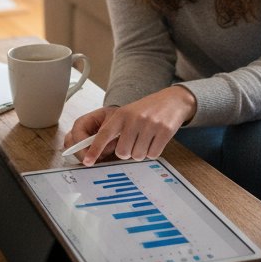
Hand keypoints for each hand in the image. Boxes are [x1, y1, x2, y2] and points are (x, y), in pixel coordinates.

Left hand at [66, 87, 196, 165]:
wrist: (173, 100)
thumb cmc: (147, 110)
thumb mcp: (128, 113)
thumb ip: (115, 129)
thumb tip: (102, 149)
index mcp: (122, 114)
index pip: (104, 134)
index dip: (95, 149)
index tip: (87, 161)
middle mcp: (135, 119)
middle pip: (123, 152)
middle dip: (127, 152)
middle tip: (134, 142)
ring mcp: (150, 125)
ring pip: (138, 155)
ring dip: (141, 152)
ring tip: (146, 138)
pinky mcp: (164, 131)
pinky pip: (153, 154)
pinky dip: (153, 151)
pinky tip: (155, 139)